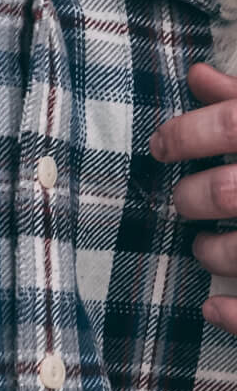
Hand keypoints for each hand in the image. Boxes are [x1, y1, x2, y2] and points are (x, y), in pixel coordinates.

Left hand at [150, 62, 236, 333]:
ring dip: (213, 252)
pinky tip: (212, 308)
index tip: (161, 146)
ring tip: (203, 249)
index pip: (227, 125)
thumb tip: (197, 75)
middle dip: (191, 198)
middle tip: (183, 202)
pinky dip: (236, 315)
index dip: (183, 134)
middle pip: (226, 191)